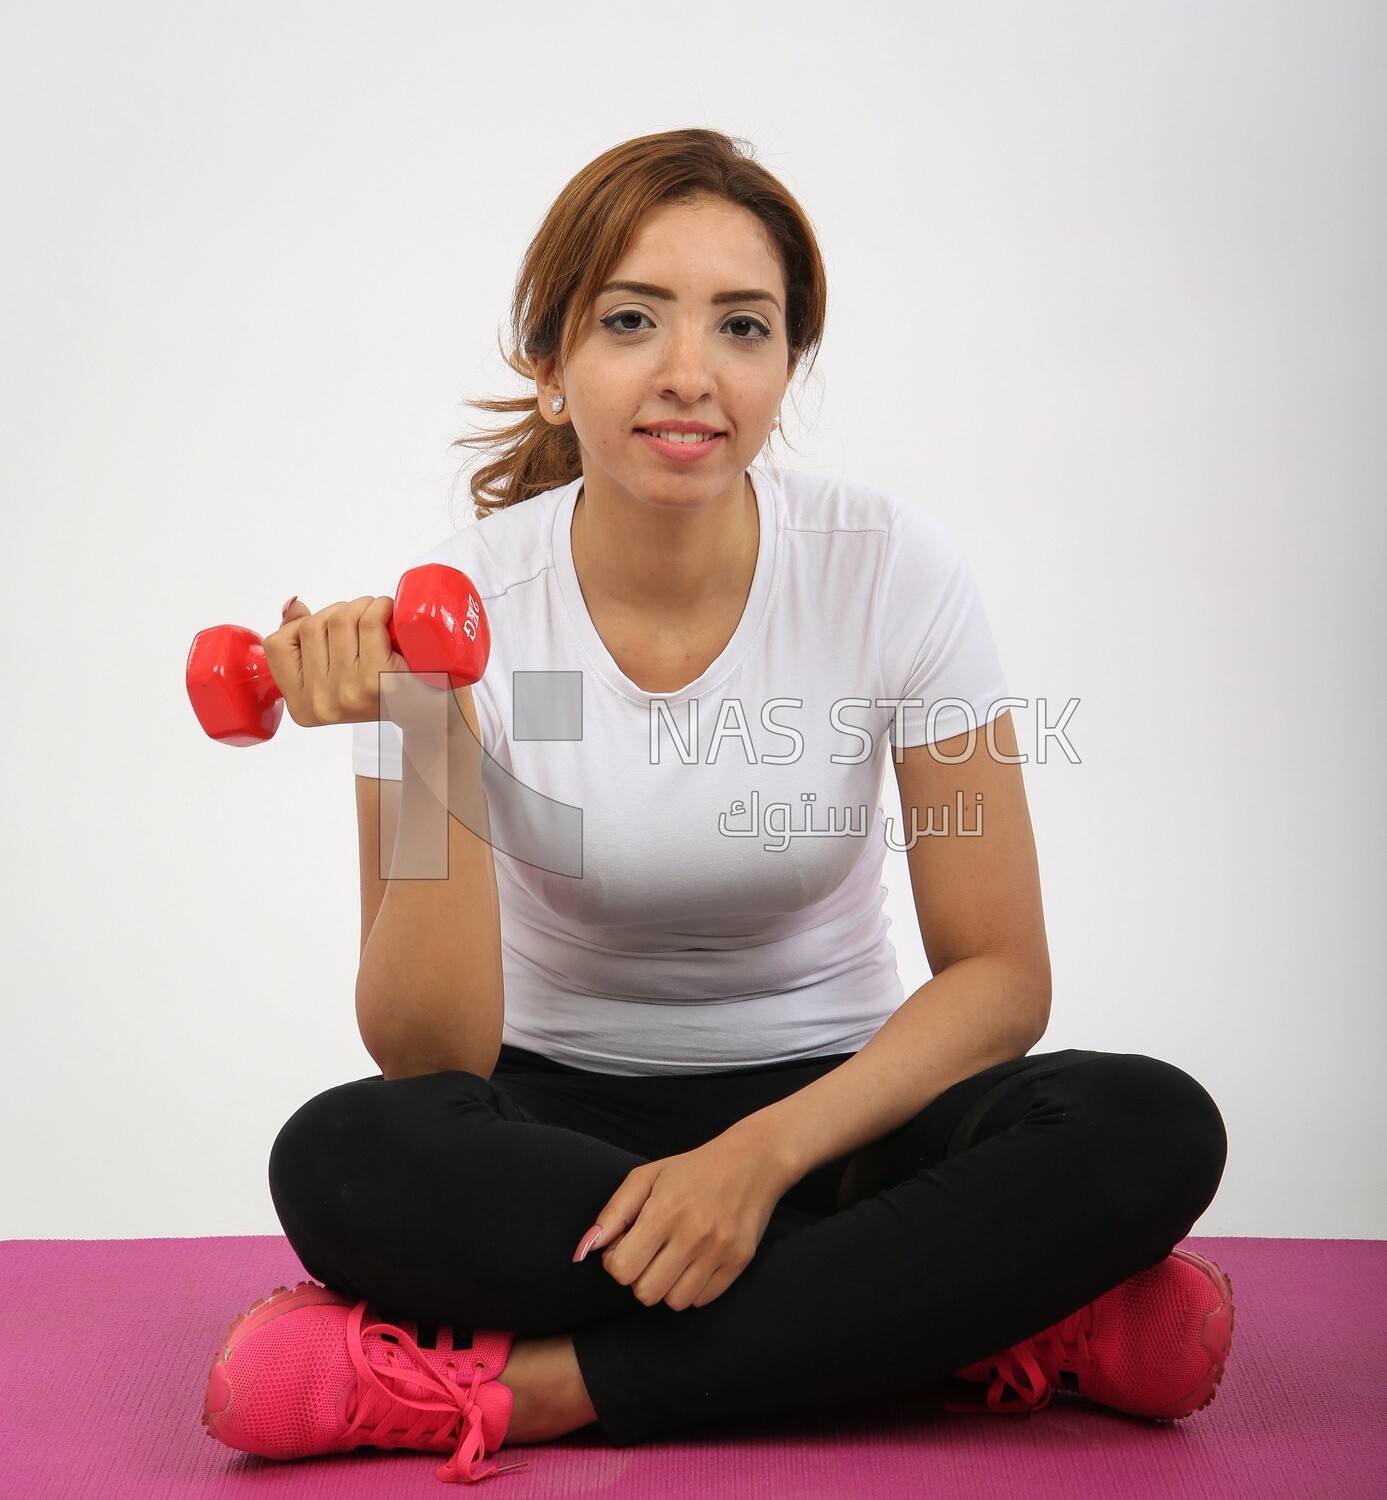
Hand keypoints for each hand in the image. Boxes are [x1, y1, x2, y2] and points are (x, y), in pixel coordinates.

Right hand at [268, 596, 456, 730]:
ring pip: (338, 618)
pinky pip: (368, 621)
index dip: (300, 625)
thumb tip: (293, 605)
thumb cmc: (383, 687)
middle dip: (339, 612)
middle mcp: (321, 703)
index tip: (329, 630)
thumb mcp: (336, 674)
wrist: (432, 711)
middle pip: (311, 626)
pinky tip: (391, 615)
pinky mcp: (377, 679)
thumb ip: (305, 643)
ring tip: (379, 618)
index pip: (277, 645)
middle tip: (362, 622)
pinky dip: (381, 607)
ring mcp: (348, 692)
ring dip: (362, 606)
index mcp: (302, 706)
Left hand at [573, 1128, 793, 1311]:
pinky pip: (702, 1300)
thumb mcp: (646, 1177)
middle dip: (639, 1278)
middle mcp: (693, 1233)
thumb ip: (613, 1213)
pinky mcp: (739, 1261)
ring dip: (666, 1286)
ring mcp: (719, 1250)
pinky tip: (694, 1263)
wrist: (752, 1161)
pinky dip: (692, 1289)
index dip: (616, 1262)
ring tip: (672, 1259)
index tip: (627, 1246)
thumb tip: (586, 1250)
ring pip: (674, 1302)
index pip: (622, 1270)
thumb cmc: (691, 1170)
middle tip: (649, 1255)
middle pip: (646, 1293)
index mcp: (664, 1210)